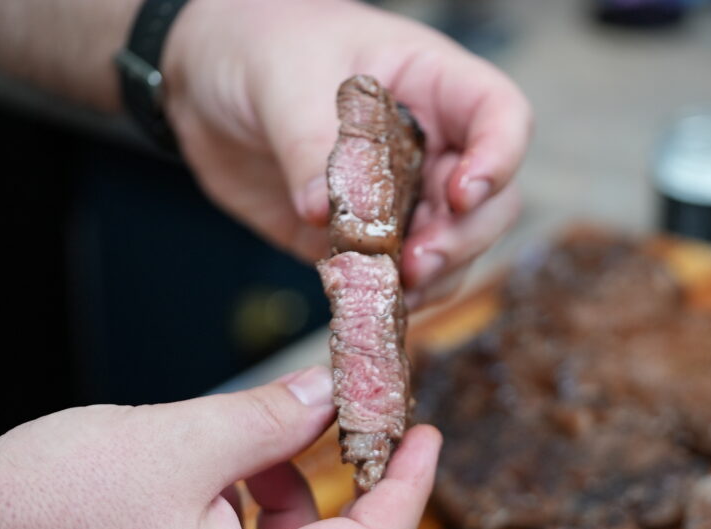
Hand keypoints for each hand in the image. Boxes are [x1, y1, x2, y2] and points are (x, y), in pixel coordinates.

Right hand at [0, 367, 440, 528]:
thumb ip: (273, 420)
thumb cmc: (54, 504)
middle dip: (353, 484)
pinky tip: (239, 464)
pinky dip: (262, 504)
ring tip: (272, 436)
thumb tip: (331, 395)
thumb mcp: (184, 442)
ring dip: (300, 489)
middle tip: (357, 425)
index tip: (427, 437)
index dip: (409, 487)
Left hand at [161, 0, 531, 307]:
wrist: (209, 80)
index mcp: (434, 85)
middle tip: (417, 261)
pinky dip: (389, 296)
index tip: (463, 193)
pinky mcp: (365, 237)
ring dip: (433, 277)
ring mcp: (403, 196)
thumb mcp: (285, 78)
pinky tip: (364, 299)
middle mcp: (432, 145)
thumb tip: (323, 212)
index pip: (501, 117)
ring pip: (452, 248)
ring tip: (392, 289)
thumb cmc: (263, 46)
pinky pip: (395, 275)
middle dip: (463, 238)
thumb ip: (310, 143)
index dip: (499, 158)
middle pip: (490, 200)